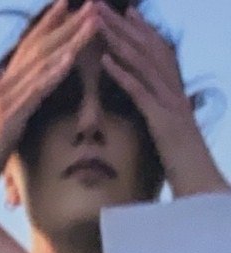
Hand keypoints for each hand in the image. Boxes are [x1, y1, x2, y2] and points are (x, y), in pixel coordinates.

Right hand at [0, 0, 99, 236]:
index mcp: (2, 90)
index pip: (28, 49)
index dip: (49, 25)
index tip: (69, 3)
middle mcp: (3, 89)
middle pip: (40, 48)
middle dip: (68, 23)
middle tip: (95, 1)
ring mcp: (4, 104)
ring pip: (42, 65)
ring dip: (69, 41)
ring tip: (93, 21)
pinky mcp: (7, 122)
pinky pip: (34, 94)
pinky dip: (52, 74)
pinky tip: (70, 59)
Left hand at [97, 2, 229, 196]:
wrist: (202, 189)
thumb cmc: (184, 168)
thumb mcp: (170, 136)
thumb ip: (162, 118)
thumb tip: (152, 111)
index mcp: (175, 94)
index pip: (158, 54)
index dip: (141, 31)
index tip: (124, 12)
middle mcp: (174, 92)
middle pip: (148, 50)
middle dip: (124, 26)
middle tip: (100, 6)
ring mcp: (170, 104)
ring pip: (143, 64)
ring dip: (118, 40)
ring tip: (96, 23)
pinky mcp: (163, 121)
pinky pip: (141, 92)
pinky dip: (123, 74)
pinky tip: (106, 61)